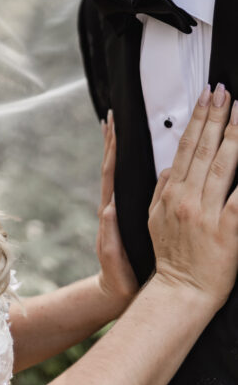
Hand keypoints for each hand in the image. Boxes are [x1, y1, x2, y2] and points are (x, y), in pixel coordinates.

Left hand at [96, 111, 137, 311]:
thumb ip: (108, 235)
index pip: (110, 174)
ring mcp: (116, 210)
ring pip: (116, 172)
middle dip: (111, 141)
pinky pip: (123, 185)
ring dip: (116, 149)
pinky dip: (124, 166)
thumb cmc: (117, 278)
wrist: (115, 292)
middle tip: (113, 115)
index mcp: (110, 212)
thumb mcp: (114, 257)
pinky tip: (129, 157)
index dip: (111, 149)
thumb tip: (107, 208)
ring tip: (117, 126)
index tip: (113, 125)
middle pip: (111, 166)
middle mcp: (111, 206)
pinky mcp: (123, 216)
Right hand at [149, 85, 237, 310]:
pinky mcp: (227, 231)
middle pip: (203, 149)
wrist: (181, 293)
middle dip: (214, 117)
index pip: (185, 148)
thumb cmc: (171, 258)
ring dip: (232, 135)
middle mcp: (186, 198)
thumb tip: (169, 167)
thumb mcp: (154, 220)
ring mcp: (206, 214)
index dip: (197, 120)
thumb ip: (161, 191)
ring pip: (222, 166)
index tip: (205, 98)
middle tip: (223, 91)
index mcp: (171, 193)